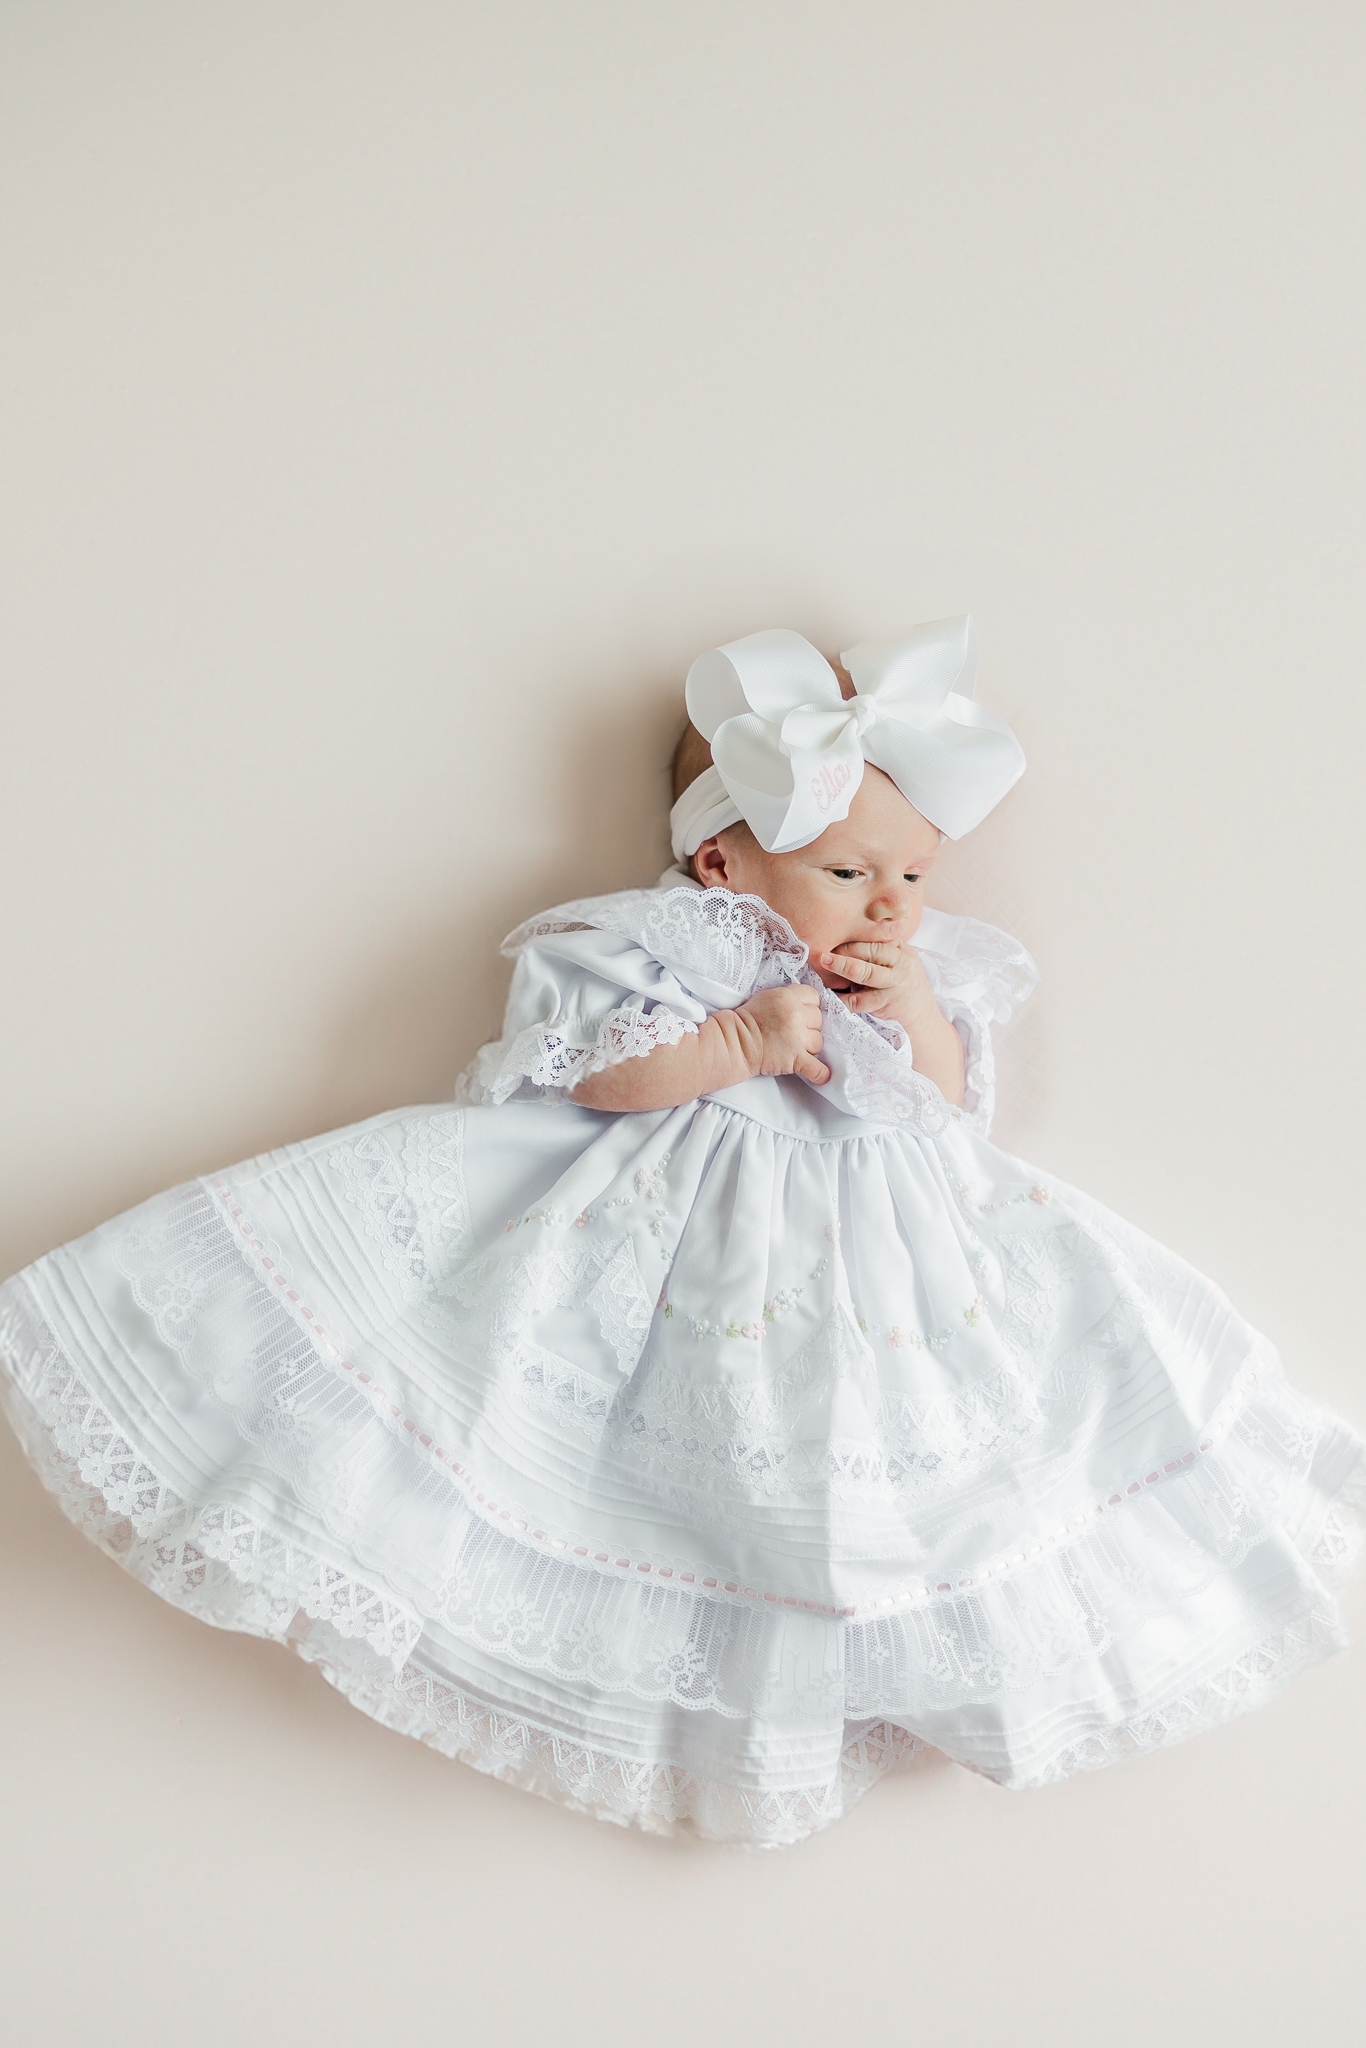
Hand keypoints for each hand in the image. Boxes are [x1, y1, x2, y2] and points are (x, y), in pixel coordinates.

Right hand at [736, 984, 830, 1085]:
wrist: (734, 1043)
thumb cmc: (745, 1023)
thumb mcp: (766, 997)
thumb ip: (788, 999)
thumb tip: (805, 1007)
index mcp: (787, 997)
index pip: (814, 997)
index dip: (809, 1006)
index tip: (803, 1013)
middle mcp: (795, 1015)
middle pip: (819, 1020)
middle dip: (809, 1027)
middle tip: (794, 1033)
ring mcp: (797, 1038)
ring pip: (819, 1042)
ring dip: (809, 1047)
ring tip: (793, 1048)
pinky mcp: (795, 1059)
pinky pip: (816, 1068)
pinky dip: (820, 1074)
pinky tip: (821, 1075)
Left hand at [819, 939, 937, 1029]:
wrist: (922, 1016)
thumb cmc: (903, 985)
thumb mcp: (900, 962)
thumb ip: (882, 950)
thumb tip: (847, 937)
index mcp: (902, 951)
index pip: (878, 937)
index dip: (856, 935)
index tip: (836, 933)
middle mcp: (901, 964)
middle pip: (872, 951)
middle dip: (846, 948)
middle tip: (826, 947)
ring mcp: (895, 984)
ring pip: (866, 972)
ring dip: (842, 966)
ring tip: (825, 962)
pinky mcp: (887, 1003)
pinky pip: (861, 1000)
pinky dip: (844, 997)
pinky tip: (832, 994)